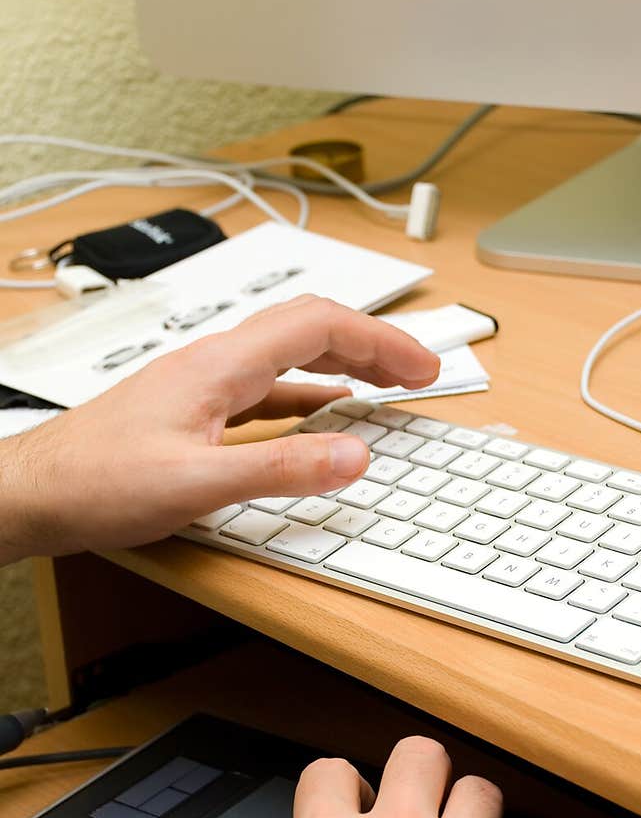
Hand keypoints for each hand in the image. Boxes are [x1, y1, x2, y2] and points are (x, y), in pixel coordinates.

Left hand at [0, 295, 438, 562]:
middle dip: (373, 343)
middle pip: (310, 329)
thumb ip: (282, 469)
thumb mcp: (199, 484)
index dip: (382, 341)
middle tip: (420, 372)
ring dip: (345, 364)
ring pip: (290, 355)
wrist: (35, 492)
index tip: (424, 367)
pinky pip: (269, 388)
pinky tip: (323, 413)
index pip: (319, 325)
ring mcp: (204, 384)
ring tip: (386, 384)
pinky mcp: (195, 410)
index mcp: (221, 366)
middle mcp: (214, 363)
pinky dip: (310, 394)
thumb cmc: (96, 481)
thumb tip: (354, 456)